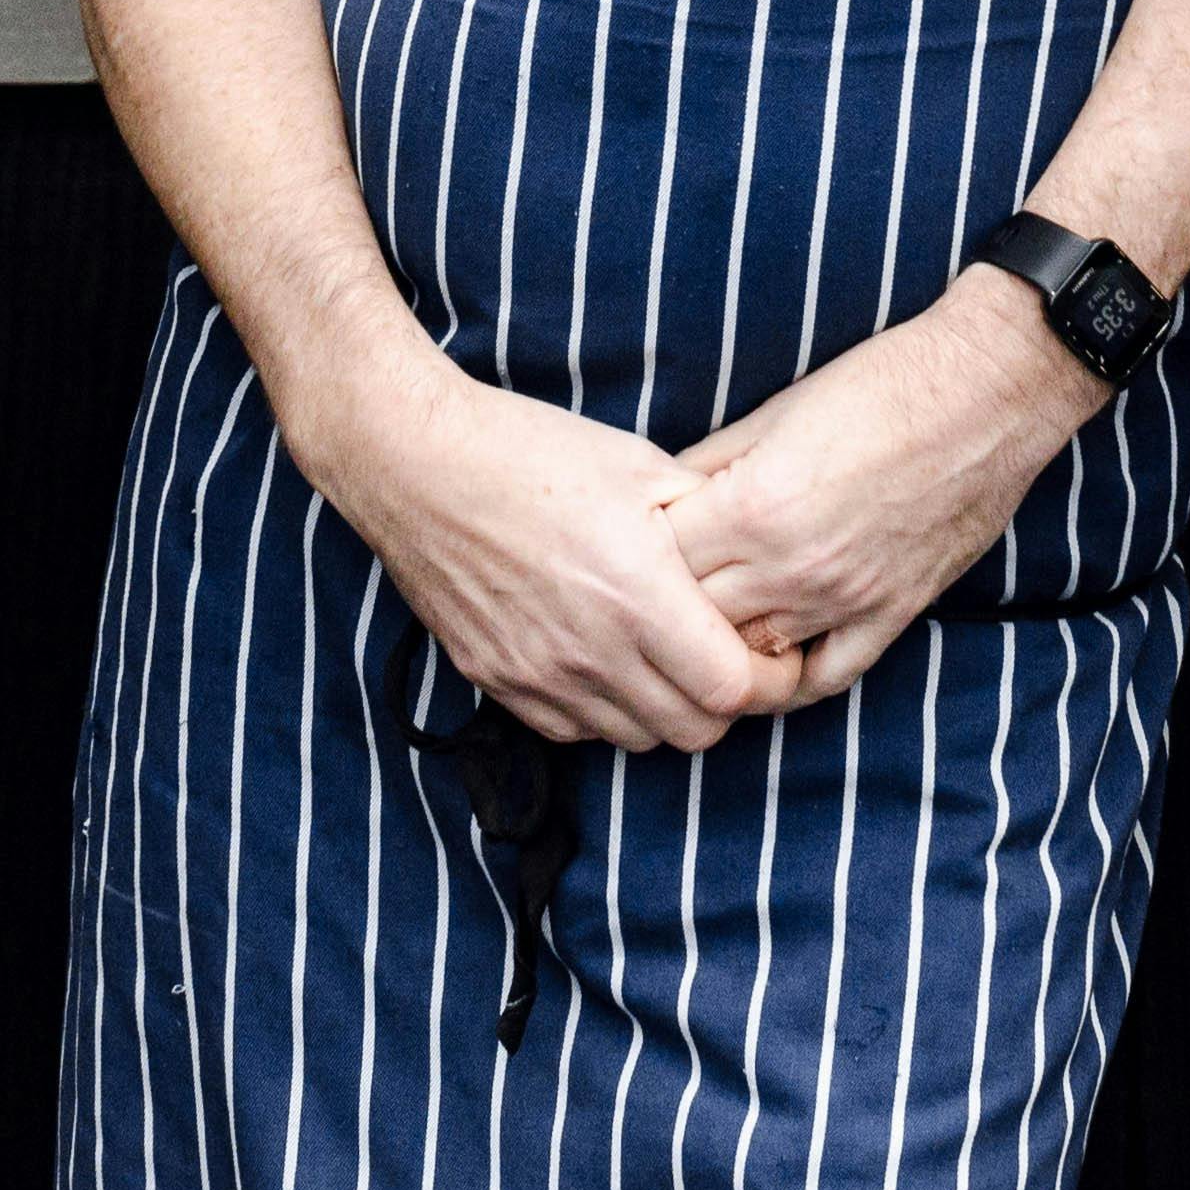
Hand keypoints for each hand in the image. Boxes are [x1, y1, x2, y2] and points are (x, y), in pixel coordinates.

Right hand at [300, 363, 799, 755]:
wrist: (414, 463)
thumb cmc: (530, 451)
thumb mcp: (639, 465)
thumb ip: (709, 522)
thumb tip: (756, 557)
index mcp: (637, 595)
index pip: (734, 690)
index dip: (770, 678)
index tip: (775, 653)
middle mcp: (591, 651)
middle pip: (694, 731)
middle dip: (724, 702)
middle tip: (725, 657)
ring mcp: (539, 676)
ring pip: (636, 739)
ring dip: (663, 708)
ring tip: (663, 655)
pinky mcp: (498, 682)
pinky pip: (575, 731)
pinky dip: (604, 709)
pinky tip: (603, 658)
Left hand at [659, 278, 1105, 709]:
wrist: (988, 394)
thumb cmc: (881, 386)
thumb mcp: (775, 411)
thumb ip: (711, 463)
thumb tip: (661, 496)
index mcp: (755, 507)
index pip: (660, 562)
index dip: (638, 550)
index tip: (635, 541)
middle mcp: (793, 567)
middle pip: (693, 619)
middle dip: (666, 604)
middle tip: (657, 587)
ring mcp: (845, 601)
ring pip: (750, 659)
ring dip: (720, 644)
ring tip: (700, 625)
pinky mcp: (892, 615)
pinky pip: (824, 678)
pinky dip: (787, 680)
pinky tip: (766, 661)